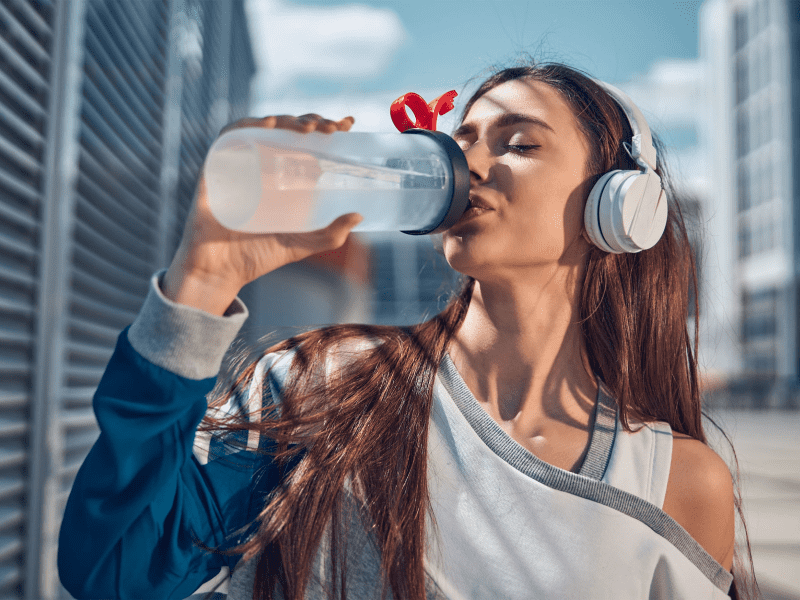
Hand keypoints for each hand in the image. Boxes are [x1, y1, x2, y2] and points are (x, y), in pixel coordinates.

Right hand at [164, 114, 360, 315]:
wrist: (219, 271)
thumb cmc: (257, 257)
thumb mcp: (301, 245)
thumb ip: (329, 235)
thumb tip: (359, 215)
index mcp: (284, 179)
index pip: (307, 143)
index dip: (326, 128)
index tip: (348, 123)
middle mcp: (263, 166)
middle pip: (288, 131)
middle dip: (311, 122)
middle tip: (331, 128)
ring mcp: (240, 164)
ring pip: (263, 127)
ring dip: (286, 120)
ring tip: (308, 127)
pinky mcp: (216, 167)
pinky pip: (229, 136)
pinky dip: (248, 125)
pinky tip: (270, 124)